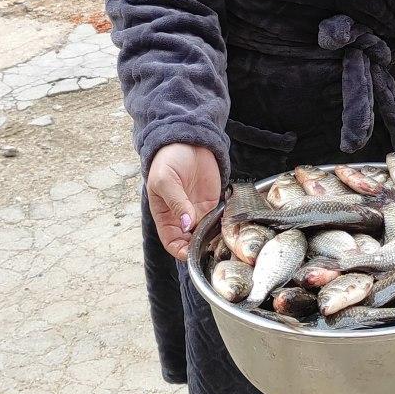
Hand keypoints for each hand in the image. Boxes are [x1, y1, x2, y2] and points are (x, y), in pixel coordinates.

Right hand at [146, 142, 221, 260]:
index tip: (193, 252)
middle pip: (191, 243)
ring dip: (214, 239)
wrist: (188, 140)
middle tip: (212, 245)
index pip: (172, 243)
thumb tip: (187, 225)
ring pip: (206, 234)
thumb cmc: (169, 159)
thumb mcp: (166, 180)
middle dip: (200, 248)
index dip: (181, 251)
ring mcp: (198, 211)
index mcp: (165, 216)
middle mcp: (182, 218)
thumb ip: (177, 203)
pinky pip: (219, 220)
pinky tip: (229, 226)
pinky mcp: (213, 203)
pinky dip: (224, 226)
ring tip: (222, 238)